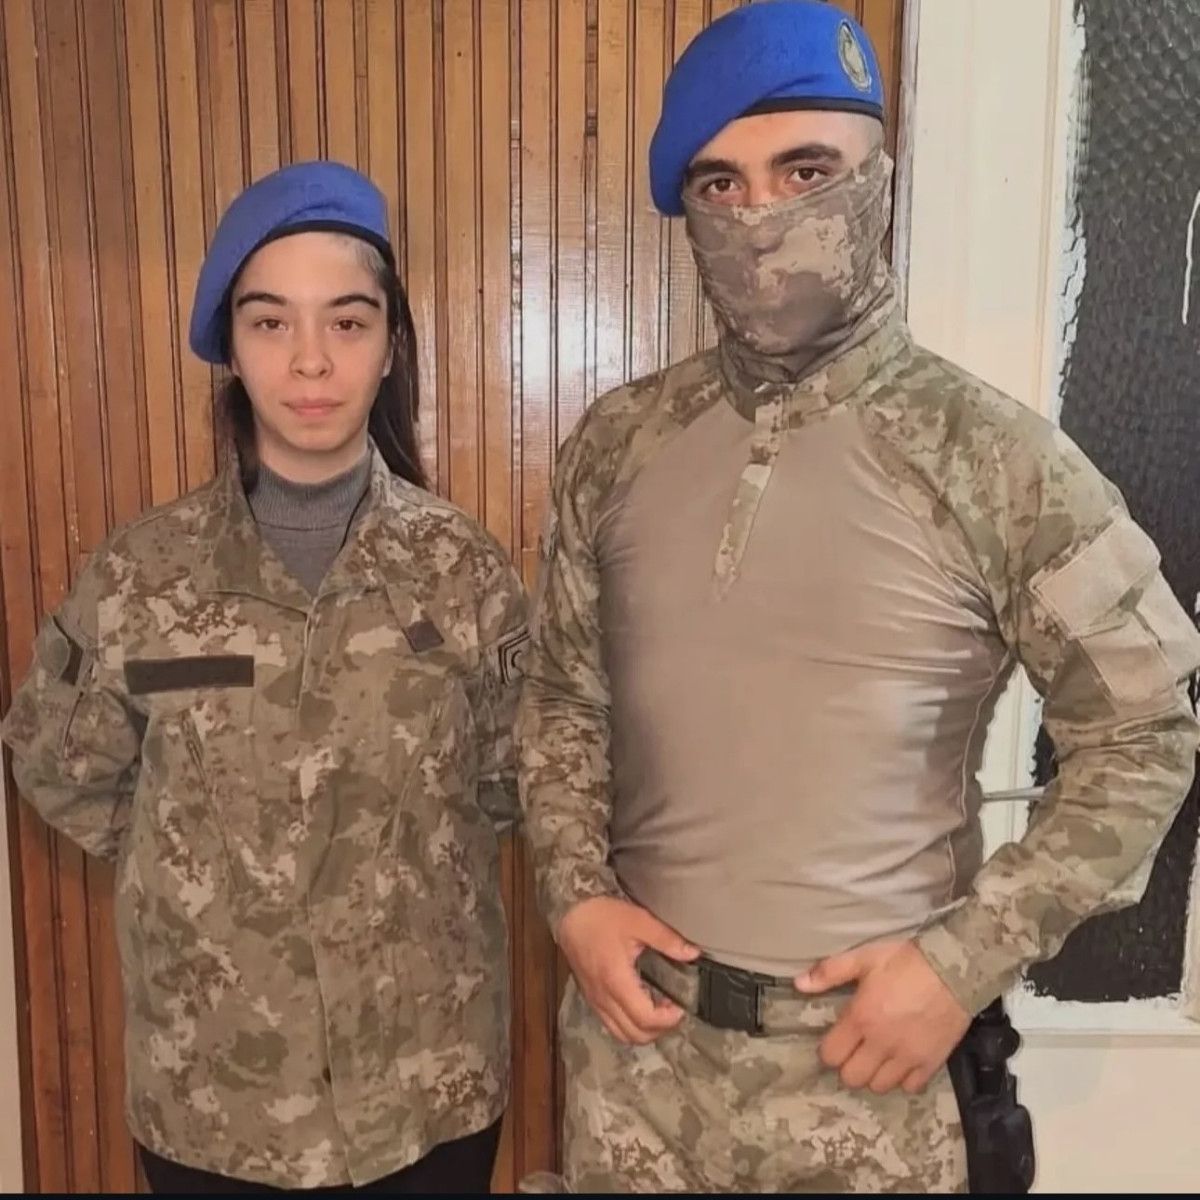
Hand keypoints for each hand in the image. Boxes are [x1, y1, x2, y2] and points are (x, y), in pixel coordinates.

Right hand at [557, 896, 699, 1044]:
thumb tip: (692, 953)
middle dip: (659, 1029)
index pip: (645, 1019)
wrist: (571, 914)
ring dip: (643, 1031)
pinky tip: (639, 1005)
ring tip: (657, 1010)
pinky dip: (629, 1025)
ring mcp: (595, 1001)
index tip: (680, 1006)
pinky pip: (611, 1025)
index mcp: (617, 981)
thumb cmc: (602, 916)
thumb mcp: (639, 920)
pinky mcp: (591, 998)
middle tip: (672, 1009)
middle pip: (635, 1035)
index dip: (668, 1020)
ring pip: (621, 1035)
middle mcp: (604, 998)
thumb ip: (666, 939)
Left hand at [795, 939, 970, 1093]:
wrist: (954, 968)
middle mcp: (881, 1043)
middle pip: (852, 1078)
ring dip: (875, 1075)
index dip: (829, 1050)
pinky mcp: (931, 1063)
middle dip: (849, 1066)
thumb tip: (798, 984)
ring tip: (878, 1057)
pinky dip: (904, 1079)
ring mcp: (907, 1057)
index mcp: (860, 1018)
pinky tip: (902, 1061)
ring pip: (880, 1086)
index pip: (831, 1055)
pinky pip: (910, 1087)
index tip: (835, 1041)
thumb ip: (829, 972)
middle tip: (856, 1051)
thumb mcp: (863, 958)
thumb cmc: (905, 961)